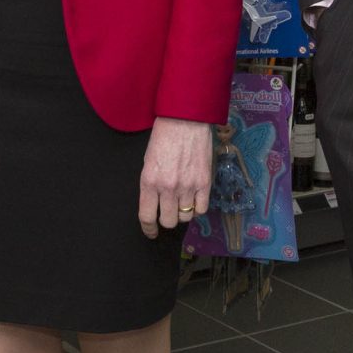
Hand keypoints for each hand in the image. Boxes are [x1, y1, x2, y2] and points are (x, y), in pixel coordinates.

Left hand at [139, 117, 213, 237]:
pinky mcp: (204, 183)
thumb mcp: (148, 161)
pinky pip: (202, 209)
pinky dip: (197, 208)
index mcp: (149, 182)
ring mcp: (188, 186)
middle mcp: (168, 188)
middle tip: (168, 212)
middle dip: (166, 220)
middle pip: (168, 221)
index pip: (147, 217)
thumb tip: (155, 203)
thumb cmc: (163, 137)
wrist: (185, 120)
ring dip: (182, 213)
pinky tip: (194, 199)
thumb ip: (151, 184)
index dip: (148, 229)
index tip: (151, 232)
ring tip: (182, 202)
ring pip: (185, 217)